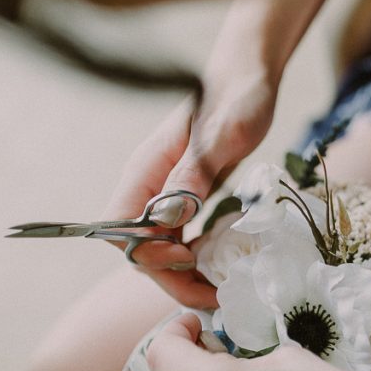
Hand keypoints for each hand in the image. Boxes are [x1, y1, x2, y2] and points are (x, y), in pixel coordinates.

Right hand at [102, 0, 335, 307]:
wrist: (247, 76)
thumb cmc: (239, 97)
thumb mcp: (226, 135)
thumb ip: (197, 170)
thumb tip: (170, 214)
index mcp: (146, 170)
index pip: (122, 231)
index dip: (150, 255)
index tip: (191, 259)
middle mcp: (147, 184)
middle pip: (138, 247)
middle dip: (169, 277)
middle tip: (213, 294)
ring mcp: (163, 191)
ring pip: (157, 247)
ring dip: (182, 274)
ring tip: (219, 289)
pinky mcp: (183, 194)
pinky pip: (175, 237)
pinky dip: (192, 257)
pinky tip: (217, 264)